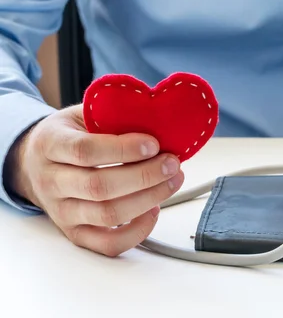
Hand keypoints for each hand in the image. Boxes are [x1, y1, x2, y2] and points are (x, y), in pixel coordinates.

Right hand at [8, 104, 183, 256]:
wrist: (33, 162)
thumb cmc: (69, 135)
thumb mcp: (83, 115)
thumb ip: (113, 116)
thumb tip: (159, 122)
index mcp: (51, 144)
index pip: (85, 150)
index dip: (123, 149)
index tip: (153, 144)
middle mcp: (51, 181)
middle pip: (99, 187)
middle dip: (145, 176)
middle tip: (172, 164)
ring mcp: (62, 212)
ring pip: (107, 215)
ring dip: (148, 199)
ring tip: (171, 181)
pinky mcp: (75, 233)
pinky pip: (108, 244)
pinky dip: (137, 231)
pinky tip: (154, 209)